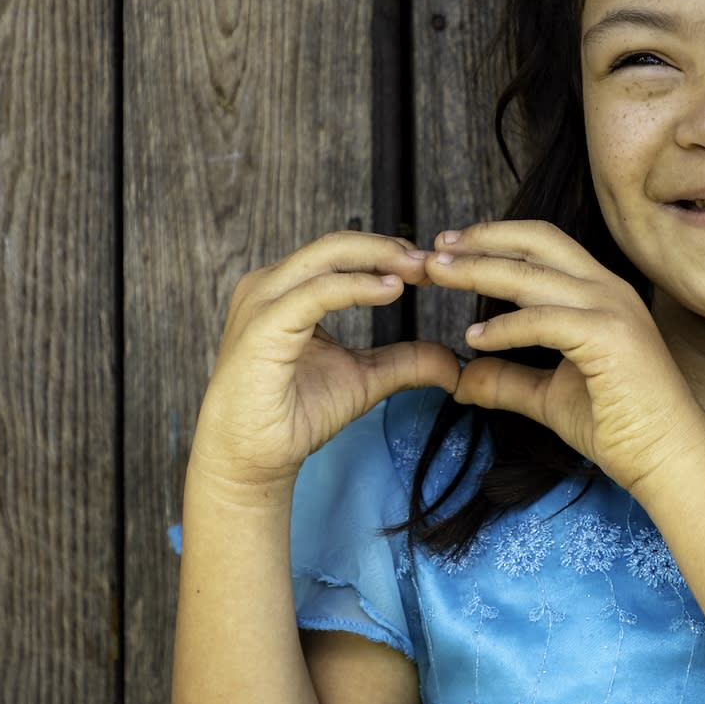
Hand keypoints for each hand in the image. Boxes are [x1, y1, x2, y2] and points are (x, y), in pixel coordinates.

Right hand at [188, 231, 460, 495]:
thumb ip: (404, 362)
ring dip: (378, 258)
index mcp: (287, 290)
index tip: (431, 268)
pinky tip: (391, 291)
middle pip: (336, 245)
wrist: (252, 458)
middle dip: (388, 248)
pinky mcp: (263, 326)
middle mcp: (269, 286)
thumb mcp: (363, 379)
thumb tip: (452, 363)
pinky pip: (316, 292)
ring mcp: (262, 302)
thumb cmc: (293, 416)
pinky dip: (357, 286)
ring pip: (326, 257)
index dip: (388, 253)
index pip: (341, 253)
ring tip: (419, 270)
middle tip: (432, 262)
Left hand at [424, 219, 704, 494]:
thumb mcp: (550, 396)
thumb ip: (507, 381)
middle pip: (536, 242)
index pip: (542, 245)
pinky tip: (474, 338)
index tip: (451, 247)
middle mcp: (608, 290)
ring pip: (533, 275)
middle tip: (435, 249)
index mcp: (599, 293)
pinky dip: (506, 326)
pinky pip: (545, 321)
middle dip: (481, 240)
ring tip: (438, 276)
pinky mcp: (611, 338)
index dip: (494, 239)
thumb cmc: (620, 427)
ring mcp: (613, 310)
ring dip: (480, 271)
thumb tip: (459, 380)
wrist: (670, 460)